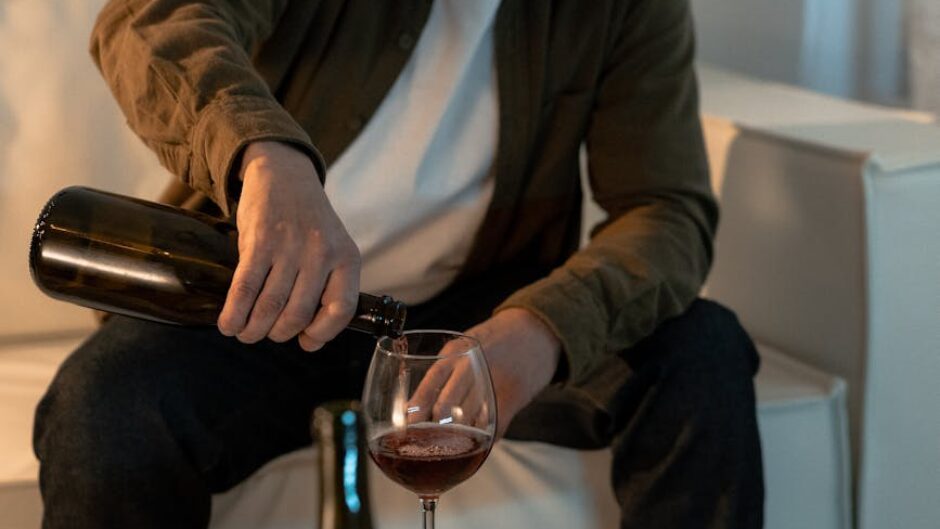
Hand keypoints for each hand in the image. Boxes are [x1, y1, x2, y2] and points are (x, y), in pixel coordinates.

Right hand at [217, 141, 360, 350]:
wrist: (284, 174)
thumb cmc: (308, 221)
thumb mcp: (332, 248)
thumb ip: (326, 285)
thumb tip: (310, 336)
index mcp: (346, 259)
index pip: (341, 309)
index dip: (322, 333)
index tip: (306, 341)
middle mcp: (321, 253)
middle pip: (298, 314)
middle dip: (279, 334)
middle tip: (268, 335)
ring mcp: (290, 246)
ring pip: (270, 306)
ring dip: (254, 329)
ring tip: (246, 334)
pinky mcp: (260, 240)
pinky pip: (245, 287)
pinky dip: (234, 312)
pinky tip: (228, 324)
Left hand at [409, 308, 561, 436]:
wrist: (537, 331)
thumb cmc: (495, 341)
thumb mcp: (467, 346)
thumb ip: (446, 370)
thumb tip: (415, 407)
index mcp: (458, 350)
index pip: (431, 381)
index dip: (417, 407)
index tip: (404, 427)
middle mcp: (475, 365)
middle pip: (447, 405)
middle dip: (432, 429)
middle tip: (422, 444)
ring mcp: (495, 382)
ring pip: (468, 421)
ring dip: (455, 439)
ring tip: (443, 450)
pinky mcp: (514, 398)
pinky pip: (492, 428)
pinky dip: (480, 441)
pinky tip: (472, 444)